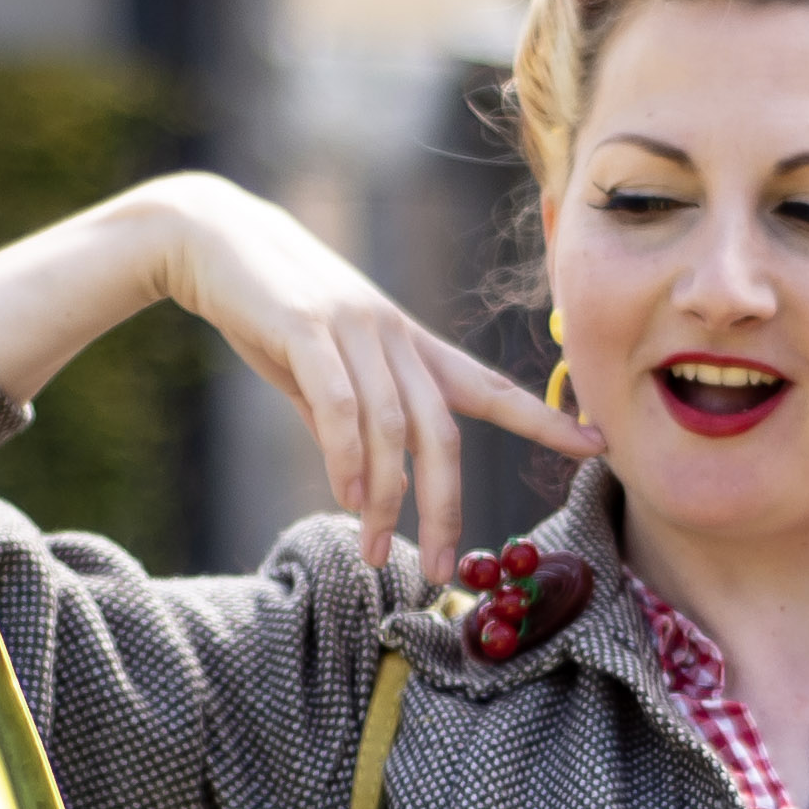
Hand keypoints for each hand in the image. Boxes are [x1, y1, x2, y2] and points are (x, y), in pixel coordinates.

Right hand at [141, 176, 597, 592]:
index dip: (544, 419)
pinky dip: (349, 456)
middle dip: (447, 507)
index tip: (595, 446)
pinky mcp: (307, 327)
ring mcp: (354, 329)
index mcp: (411, 346)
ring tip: (377, 550)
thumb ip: (350, 419)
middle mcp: (395, 336)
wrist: (213, 238)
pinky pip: (341, 403)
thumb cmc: (270, 309)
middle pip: (444, 431)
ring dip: (388, 499)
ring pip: (392, 428)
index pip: (491, 388)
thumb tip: (364, 484)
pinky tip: (349, 498)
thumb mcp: (324, 369)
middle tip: (438, 570)